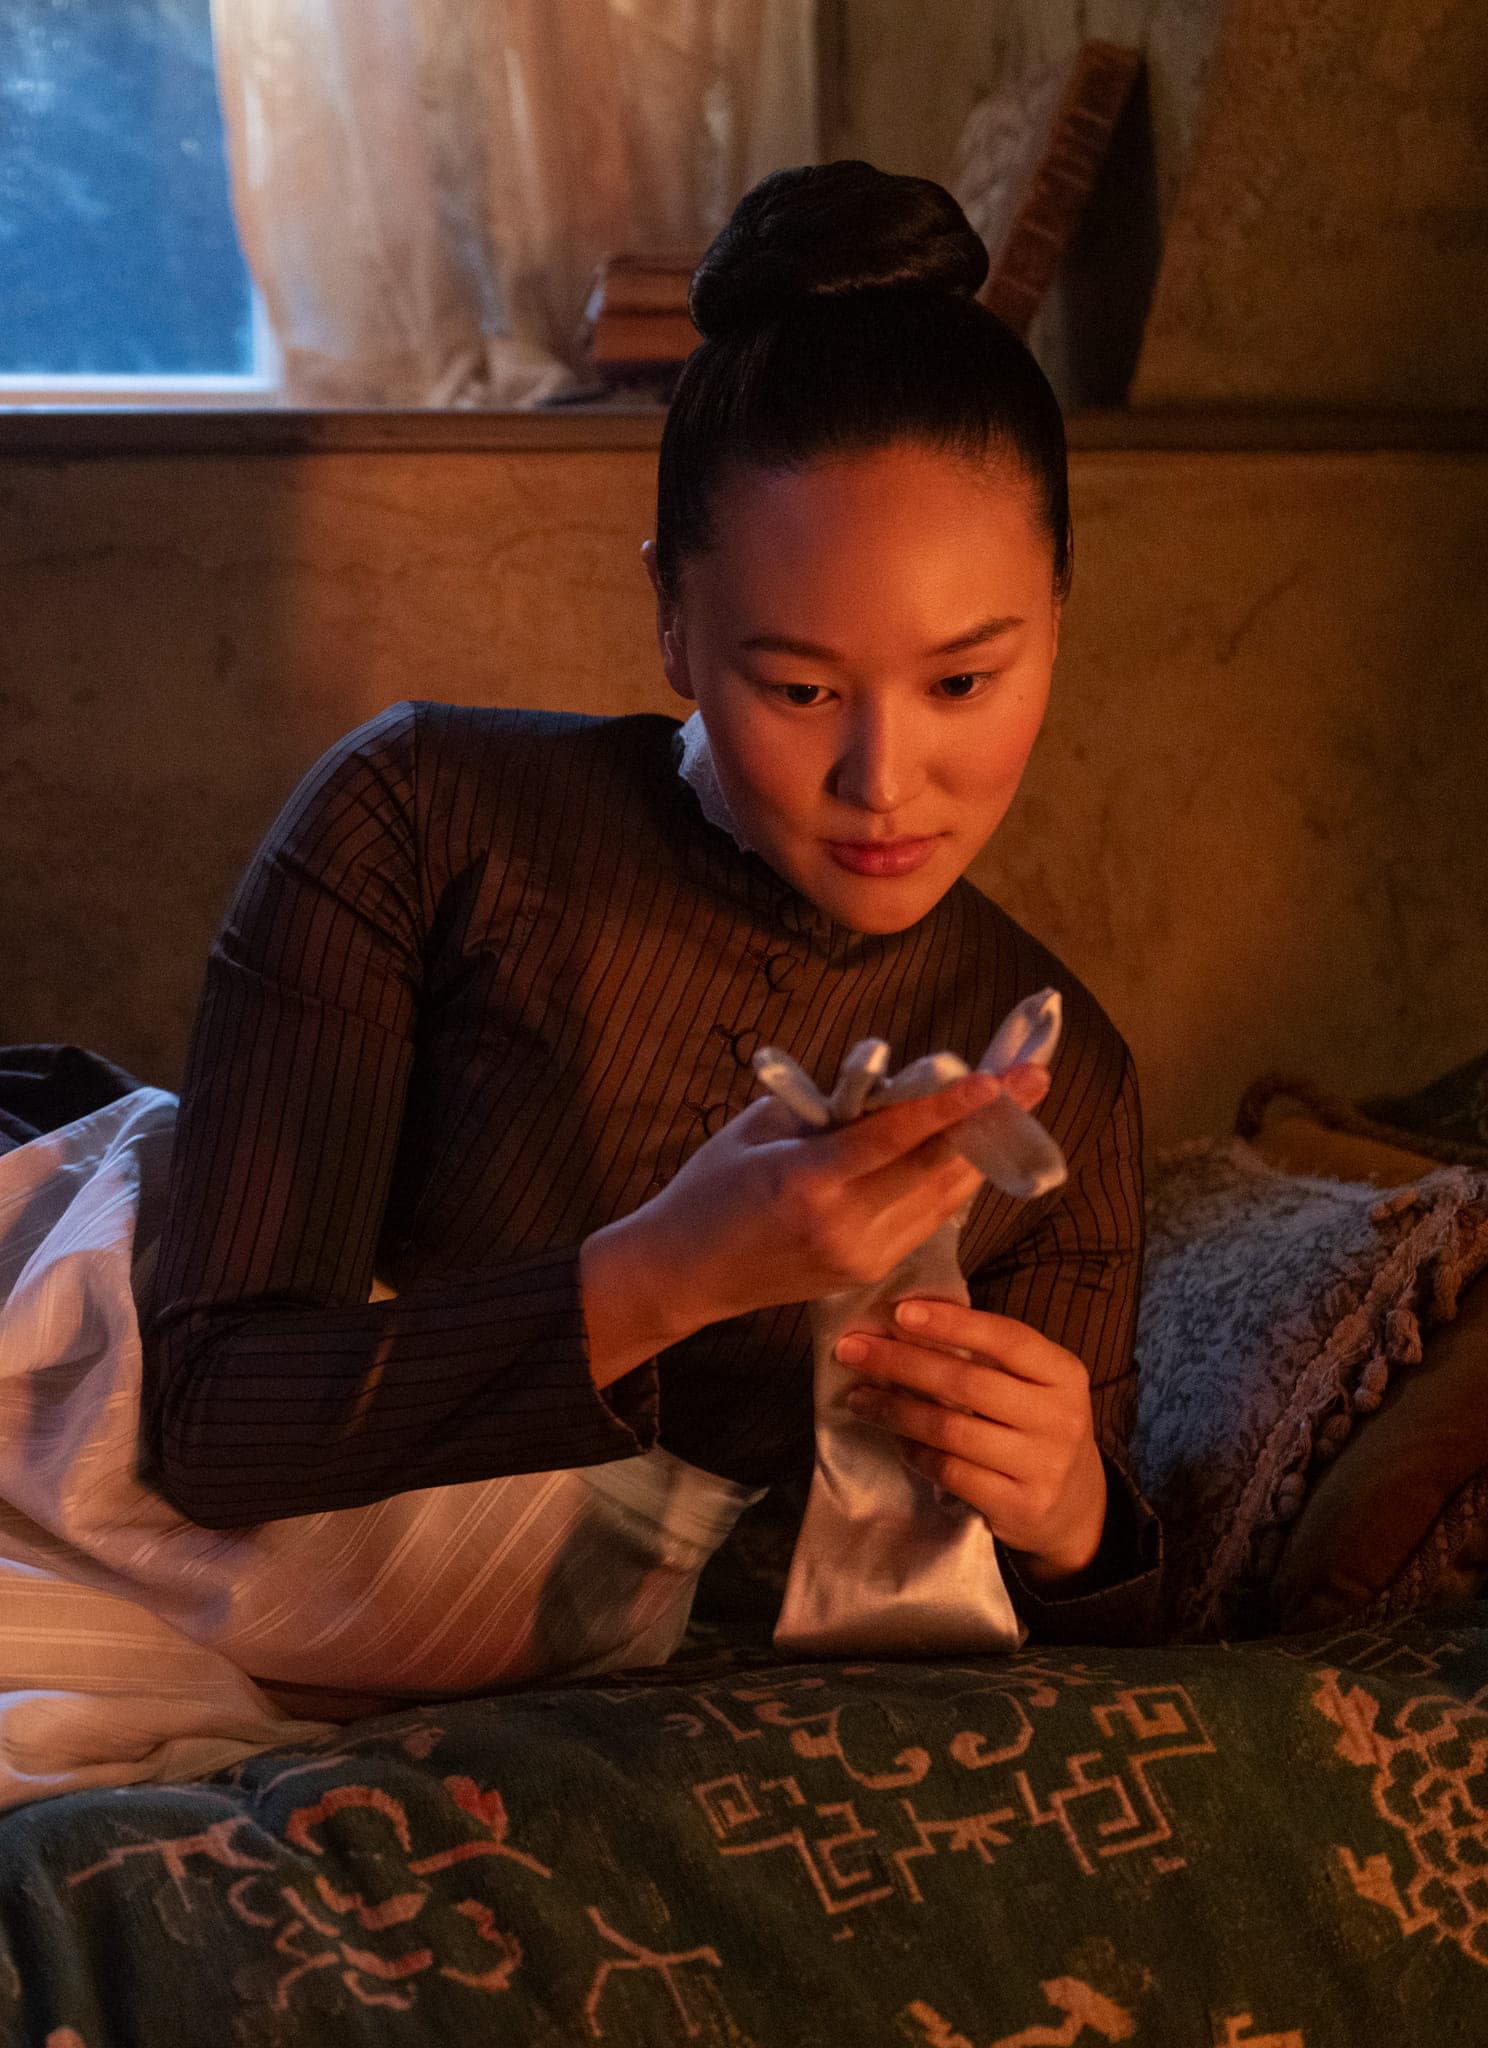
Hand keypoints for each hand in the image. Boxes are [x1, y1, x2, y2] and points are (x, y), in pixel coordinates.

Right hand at [630, 1062, 1048, 1335]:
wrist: (682, 1274)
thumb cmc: (708, 1189)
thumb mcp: (756, 1132)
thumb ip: (823, 1110)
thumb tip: (886, 1088)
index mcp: (807, 1183)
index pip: (893, 1139)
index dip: (947, 1107)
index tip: (995, 1079)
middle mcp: (843, 1225)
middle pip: (936, 1171)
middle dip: (992, 1123)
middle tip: (1036, 1078)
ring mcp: (861, 1256)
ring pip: (942, 1199)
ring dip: (983, 1152)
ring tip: (1018, 1107)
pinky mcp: (868, 1272)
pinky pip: (925, 1220)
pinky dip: (952, 1183)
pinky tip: (972, 1150)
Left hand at [833, 1297, 1107, 1583]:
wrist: (1074, 1507)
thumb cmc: (1035, 1428)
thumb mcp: (1032, 1385)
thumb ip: (987, 1357)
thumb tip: (905, 1321)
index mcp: (1064, 1374)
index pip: (1006, 1337)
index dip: (951, 1322)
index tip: (898, 1311)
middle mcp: (1060, 1417)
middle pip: (967, 1383)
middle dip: (901, 1362)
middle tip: (853, 1351)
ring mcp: (1042, 1465)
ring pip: (951, 1429)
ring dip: (895, 1410)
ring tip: (857, 1398)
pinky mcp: (1019, 1506)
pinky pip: (951, 1472)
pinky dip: (916, 1453)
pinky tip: (895, 1440)